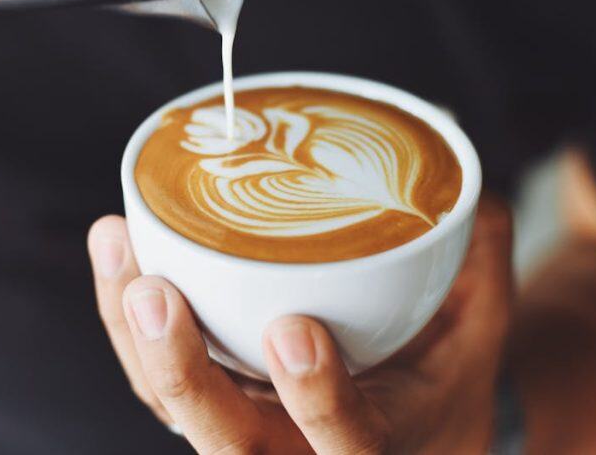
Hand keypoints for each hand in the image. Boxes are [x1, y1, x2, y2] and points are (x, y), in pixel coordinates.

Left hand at [88, 195, 512, 453]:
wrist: (406, 434)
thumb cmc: (439, 381)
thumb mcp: (478, 329)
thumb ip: (477, 256)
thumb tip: (462, 170)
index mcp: (376, 447)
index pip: (347, 442)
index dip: (318, 399)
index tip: (295, 330)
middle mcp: (296, 453)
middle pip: (227, 442)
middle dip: (182, 372)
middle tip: (155, 293)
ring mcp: (243, 433)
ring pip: (171, 406)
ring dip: (132, 334)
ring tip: (116, 244)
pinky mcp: (209, 404)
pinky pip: (154, 378)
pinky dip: (125, 320)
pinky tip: (117, 249)